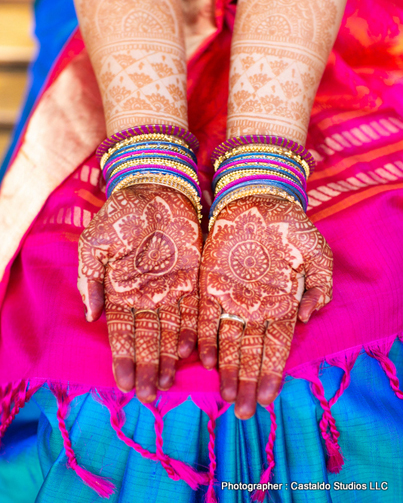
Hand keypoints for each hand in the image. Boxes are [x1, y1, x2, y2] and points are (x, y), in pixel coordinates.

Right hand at [78, 184, 201, 401]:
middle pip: (148, 338)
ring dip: (169, 357)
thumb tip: (91, 316)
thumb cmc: (122, 213)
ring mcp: (171, 287)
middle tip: (150, 396)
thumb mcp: (95, 244)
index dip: (123, 359)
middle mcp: (147, 294)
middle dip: (148, 367)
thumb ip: (89, 279)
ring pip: (171, 330)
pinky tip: (192, 352)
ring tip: (168, 383)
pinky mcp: (195, 276)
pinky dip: (193, 330)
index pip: (122, 332)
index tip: (125, 385)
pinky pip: (194, 309)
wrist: (155, 186)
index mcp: (121, 290)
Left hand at [198, 196, 331, 418]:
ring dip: (225, 367)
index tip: (268, 398)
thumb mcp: (317, 253)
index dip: (272, 372)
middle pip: (250, 350)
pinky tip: (203, 357)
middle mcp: (254, 306)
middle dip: (246, 382)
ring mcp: (231, 295)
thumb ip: (320, 285)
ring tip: (224, 395)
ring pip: (227, 339)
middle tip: (242, 412)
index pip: (276, 346)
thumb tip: (308, 315)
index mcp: (281, 303)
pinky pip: (205, 313)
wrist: (259, 200)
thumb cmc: (291, 227)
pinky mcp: (210, 282)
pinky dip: (203, 335)